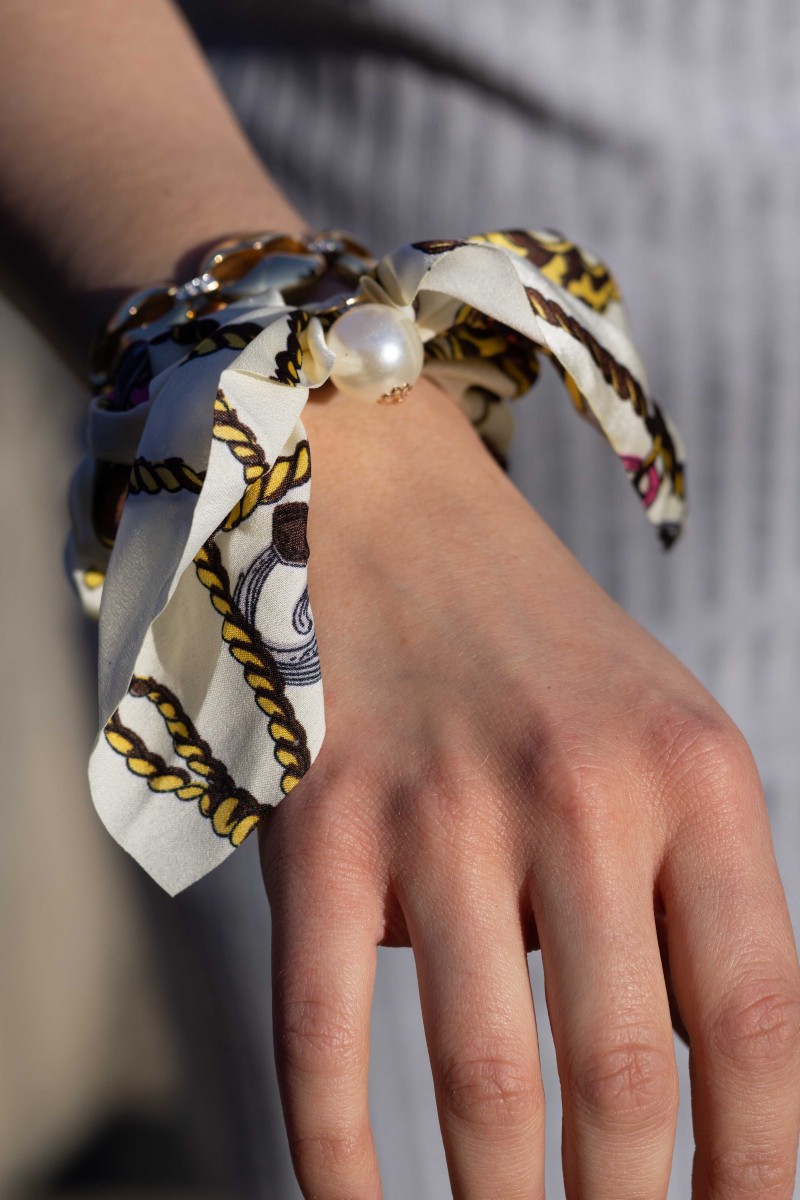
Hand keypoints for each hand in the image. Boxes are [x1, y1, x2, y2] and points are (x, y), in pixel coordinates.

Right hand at [258, 380, 799, 1198]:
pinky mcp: (324, 827)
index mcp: (695, 775)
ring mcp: (440, 810)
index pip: (758, 1021)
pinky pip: (323, 1036)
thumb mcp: (666, 739)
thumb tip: (719, 1090)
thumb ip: (698, 897)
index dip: (759, 1168)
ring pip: (485, 1077)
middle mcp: (579, 792)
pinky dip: (343, 1157)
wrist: (395, 520)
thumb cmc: (539, 653)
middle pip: (626, 1072)